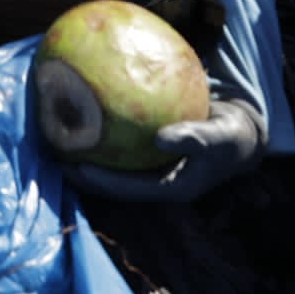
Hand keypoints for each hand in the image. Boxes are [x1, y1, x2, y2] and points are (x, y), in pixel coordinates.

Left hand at [62, 100, 265, 203]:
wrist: (241, 131)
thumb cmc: (232, 135)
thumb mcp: (220, 136)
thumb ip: (194, 137)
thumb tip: (160, 137)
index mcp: (171, 187)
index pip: (127, 188)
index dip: (100, 181)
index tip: (75, 168)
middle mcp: (156, 180)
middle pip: (111, 180)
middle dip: (82, 171)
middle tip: (53, 153)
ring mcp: (152, 166)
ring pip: (112, 162)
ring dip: (86, 152)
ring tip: (55, 134)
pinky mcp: (149, 149)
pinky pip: (121, 141)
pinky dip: (103, 127)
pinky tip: (84, 104)